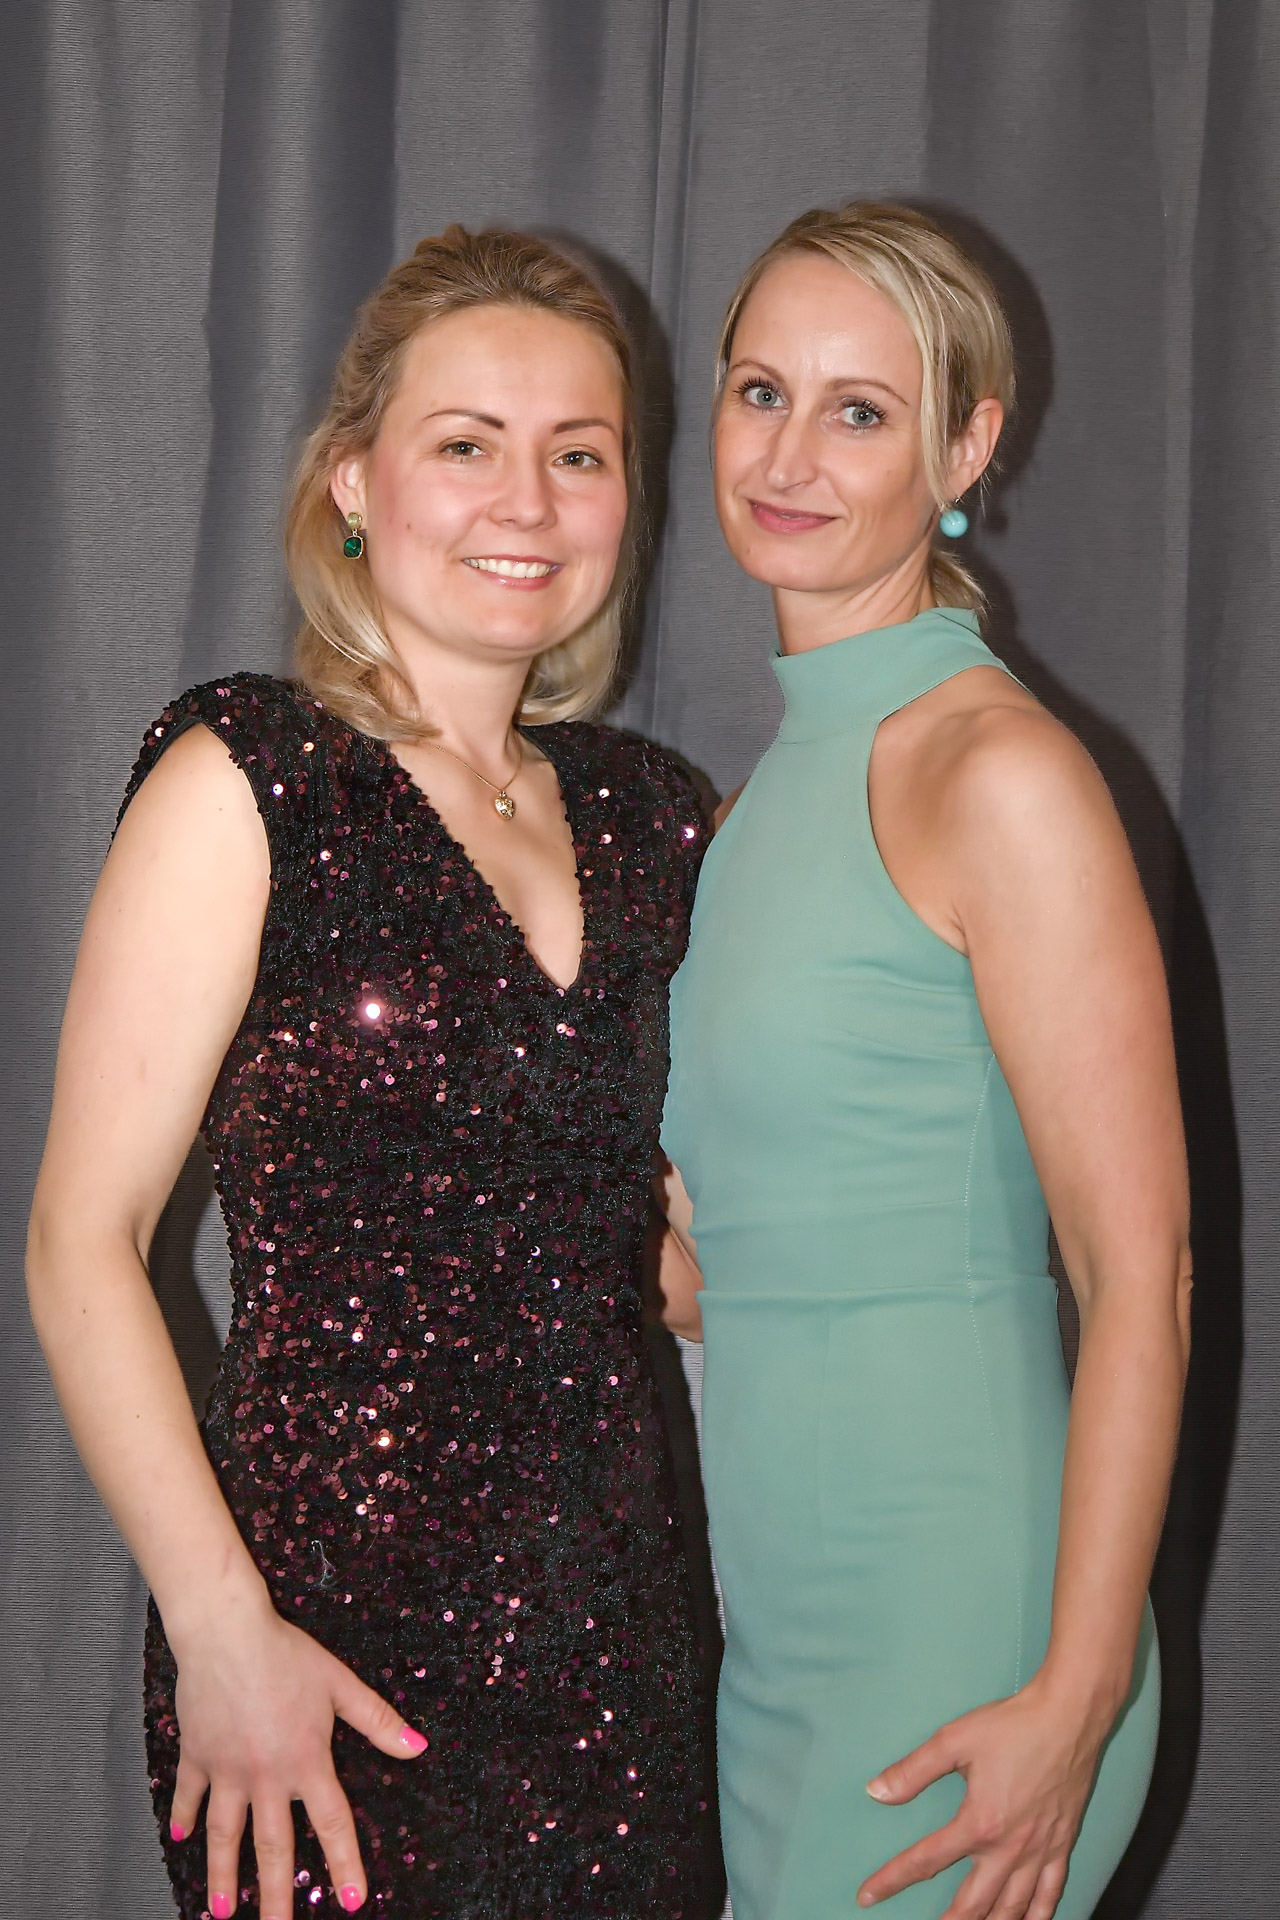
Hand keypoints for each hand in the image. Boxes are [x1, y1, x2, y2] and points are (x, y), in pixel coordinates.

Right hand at [167, 1592, 427, 1916]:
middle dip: (277, 1898)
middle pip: (274, 1847)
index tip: (351, 1902)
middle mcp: (266, 1776)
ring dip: (225, 1876)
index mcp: (306, 1761)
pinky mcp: (197, 1756)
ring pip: (225, 1836)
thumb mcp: (340, 1684)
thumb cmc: (285, 1653)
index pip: (332, 1824)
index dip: (344, 1864)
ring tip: (224, 1913)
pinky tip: (178, 1839)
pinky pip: (189, 1795)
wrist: (226, 1633)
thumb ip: (378, 1721)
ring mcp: (227, 1770)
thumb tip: (418, 1747)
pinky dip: (182, 1817)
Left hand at [858, 1673, 1108, 1919]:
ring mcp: (1039, 1852)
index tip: (868, 1895)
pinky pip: (1050, 1895)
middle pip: (972, 1903)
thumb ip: (913, 1771)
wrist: (1068, 1719)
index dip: (892, 1880)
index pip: (925, 1861)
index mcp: (978, 1823)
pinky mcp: (1062, 1846)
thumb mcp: (953, 1741)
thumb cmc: (1011, 1726)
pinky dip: (1037, 1917)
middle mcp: (1009, 1848)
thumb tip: (876, 1792)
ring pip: (1012, 1908)